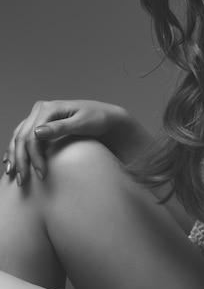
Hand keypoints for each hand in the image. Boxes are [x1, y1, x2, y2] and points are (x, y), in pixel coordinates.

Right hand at [3, 100, 151, 185]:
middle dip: (21, 160)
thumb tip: (37, 133)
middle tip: (24, 181)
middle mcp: (41, 109)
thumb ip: (60, 128)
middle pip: (22, 137)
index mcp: (49, 108)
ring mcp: (39, 115)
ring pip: (19, 137)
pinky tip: (12, 162)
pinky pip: (23, 136)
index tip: (41, 175)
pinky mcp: (41, 123)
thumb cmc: (98, 119)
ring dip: (14, 156)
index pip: (32, 136)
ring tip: (13, 174)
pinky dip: (16, 149)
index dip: (33, 157)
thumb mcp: (83, 123)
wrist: (106, 117)